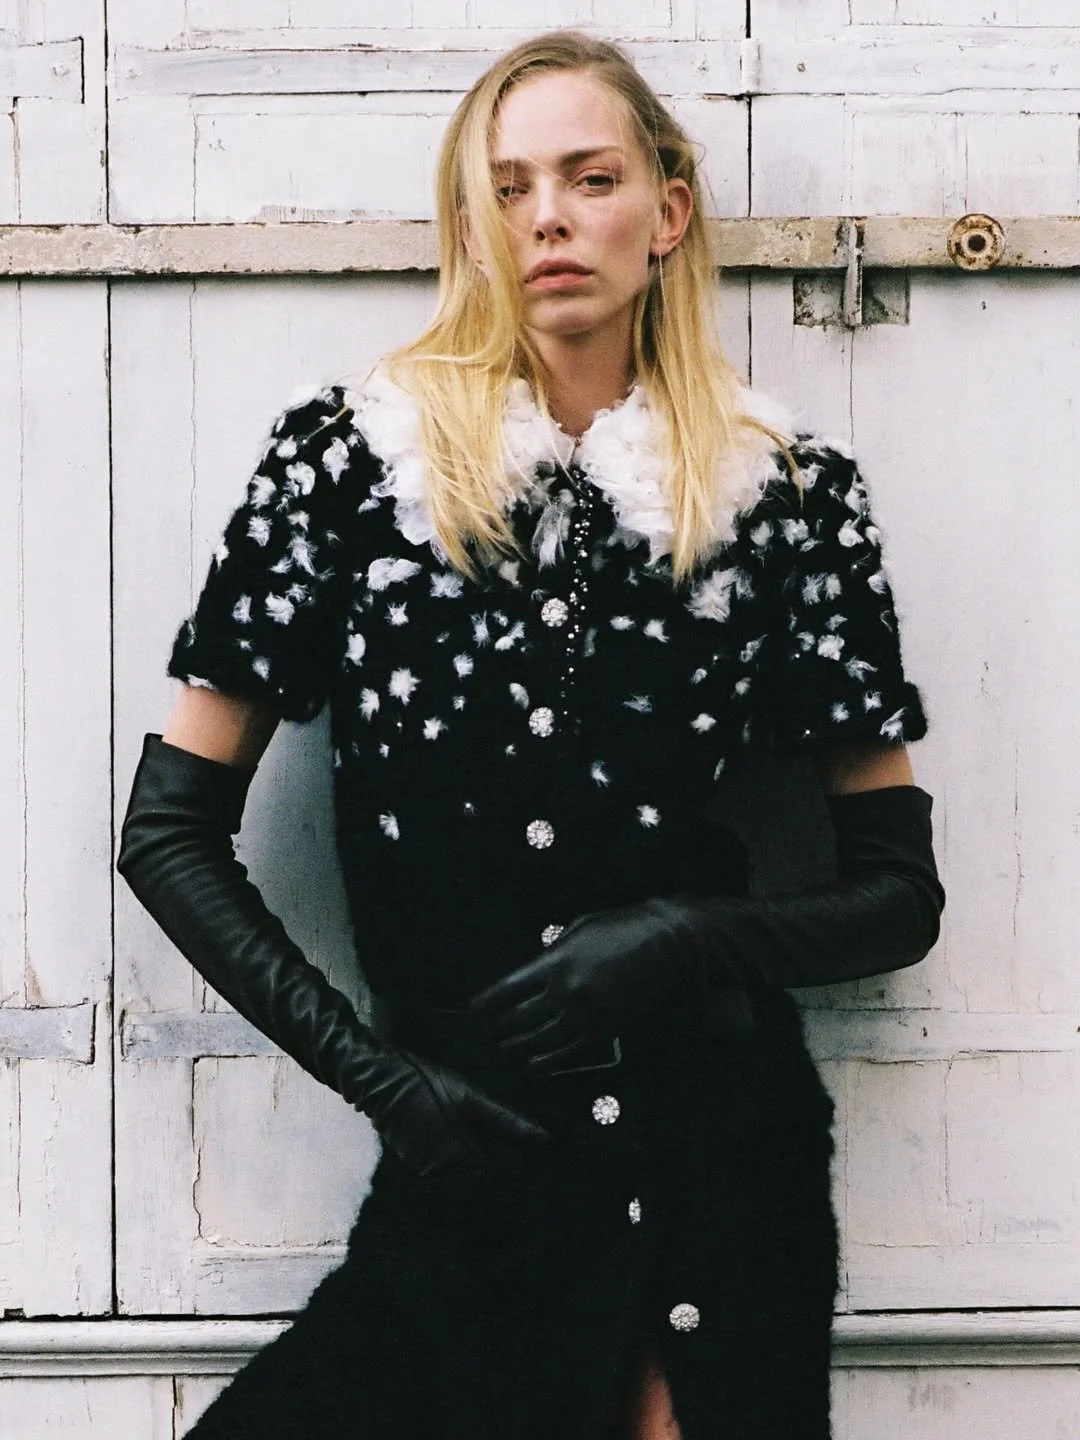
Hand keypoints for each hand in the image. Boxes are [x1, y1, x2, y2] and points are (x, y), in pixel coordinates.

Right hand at [361, 1044, 550, 1176]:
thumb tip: (545, 1138)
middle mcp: (441, 1173)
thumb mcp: (471, 1096)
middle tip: (510, 1143)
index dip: (517, 1161)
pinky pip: (443, 1171)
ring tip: (487, 1140)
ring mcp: (424, 1173)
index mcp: (460, 1157)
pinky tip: (458, 1139)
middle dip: (497, 1163)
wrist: (380, 1079)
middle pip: (481, 1177)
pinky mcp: (412, 1167)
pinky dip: (455, 1160)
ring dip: (476, 1163)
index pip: (500, 1173)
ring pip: (462, 1175)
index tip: (531, 1150)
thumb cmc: (427, 1082)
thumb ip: (507, 1121)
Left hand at [471, 901, 700, 1073]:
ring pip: (540, 1040)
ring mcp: (586, 1014)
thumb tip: (534, 968)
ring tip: (504, 1051)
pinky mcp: (605, 1030)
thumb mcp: (580, 927)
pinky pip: (569, 1053)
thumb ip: (554, 950)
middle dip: (498, 1029)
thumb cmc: (624, 928)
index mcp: (556, 962)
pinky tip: (534, 1066)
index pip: (508, 989)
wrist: (668, 944)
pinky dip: (548, 1063)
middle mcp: (566, 991)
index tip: (475, 1011)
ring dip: (517, 1048)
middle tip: (486, 1035)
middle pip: (518, 1019)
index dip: (487, 1003)